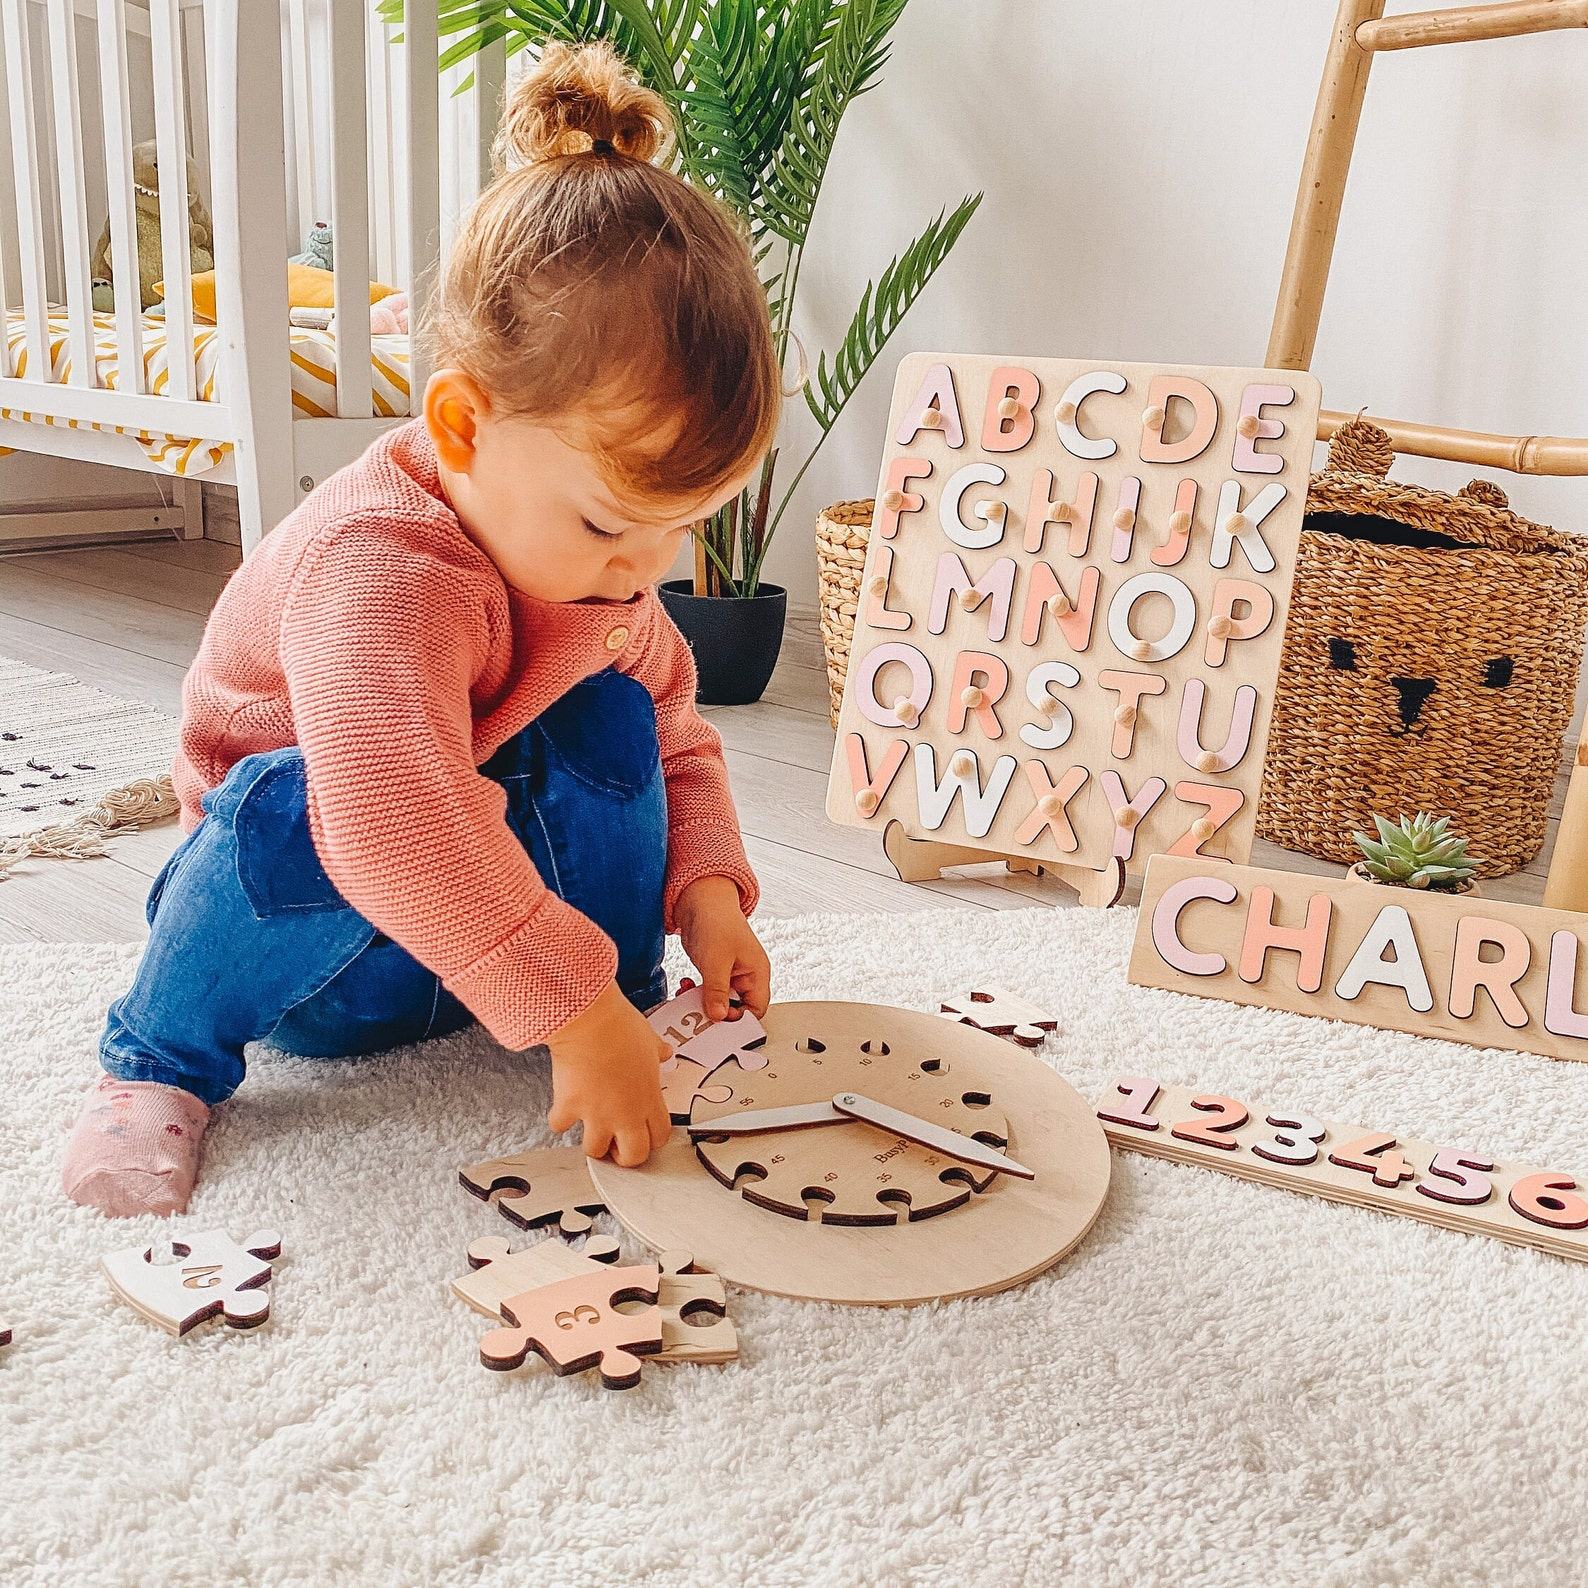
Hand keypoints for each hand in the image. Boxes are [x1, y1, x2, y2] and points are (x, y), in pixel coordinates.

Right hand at [545, 982, 671, 1165]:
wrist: (589, 1020)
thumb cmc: (620, 1027)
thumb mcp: (650, 1040)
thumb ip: (659, 1052)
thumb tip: (665, 1052)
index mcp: (648, 1098)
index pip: (659, 1137)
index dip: (652, 1139)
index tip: (644, 1134)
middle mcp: (625, 1113)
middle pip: (633, 1157)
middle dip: (625, 1155)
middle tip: (617, 1144)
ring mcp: (596, 1114)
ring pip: (595, 1151)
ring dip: (592, 1142)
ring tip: (590, 1127)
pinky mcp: (569, 1107)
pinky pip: (560, 1126)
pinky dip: (560, 1119)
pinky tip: (563, 1107)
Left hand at [674, 875, 771, 1023]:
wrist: (700, 901)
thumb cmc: (717, 922)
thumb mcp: (716, 961)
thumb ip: (717, 991)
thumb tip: (718, 1016)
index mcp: (757, 974)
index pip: (756, 1009)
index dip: (740, 1019)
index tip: (719, 1021)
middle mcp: (746, 977)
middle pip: (737, 1009)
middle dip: (718, 1013)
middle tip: (699, 1013)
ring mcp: (730, 975)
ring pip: (720, 1002)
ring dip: (703, 1003)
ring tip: (688, 997)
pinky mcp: (714, 973)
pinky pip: (708, 993)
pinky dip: (696, 993)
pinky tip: (685, 986)